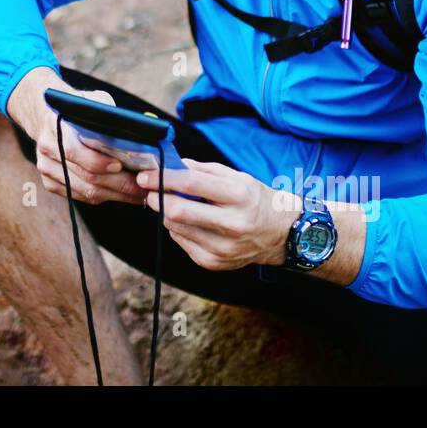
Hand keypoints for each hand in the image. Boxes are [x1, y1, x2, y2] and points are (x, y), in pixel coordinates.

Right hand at [30, 85, 146, 206]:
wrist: (47, 117)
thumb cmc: (78, 108)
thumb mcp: (91, 100)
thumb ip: (106, 112)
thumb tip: (133, 128)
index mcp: (55, 124)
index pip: (76, 151)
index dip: (99, 162)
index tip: (122, 165)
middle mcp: (48, 148)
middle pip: (86, 176)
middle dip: (118, 184)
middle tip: (142, 187)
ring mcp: (46, 167)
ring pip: (85, 191)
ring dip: (115, 195)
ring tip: (138, 194)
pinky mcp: (49, 182)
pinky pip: (80, 196)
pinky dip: (102, 197)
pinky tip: (120, 194)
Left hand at [135, 158, 287, 269]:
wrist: (281, 235)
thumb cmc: (255, 200)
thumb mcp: (236, 177)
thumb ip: (202, 170)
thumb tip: (171, 164)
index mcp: (239, 195)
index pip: (192, 183)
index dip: (163, 178)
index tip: (145, 175)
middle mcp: (232, 224)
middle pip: (178, 211)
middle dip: (157, 198)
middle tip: (150, 190)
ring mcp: (223, 247)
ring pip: (175, 228)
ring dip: (167, 213)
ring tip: (173, 204)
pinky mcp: (214, 262)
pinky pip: (181, 242)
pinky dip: (178, 229)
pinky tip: (189, 222)